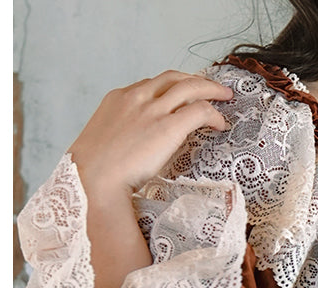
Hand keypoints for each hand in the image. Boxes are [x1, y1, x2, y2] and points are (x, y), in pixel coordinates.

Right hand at [65, 72, 233, 287]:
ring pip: (189, 86)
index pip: (150, 84)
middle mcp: (136, 97)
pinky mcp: (168, 126)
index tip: (183, 95)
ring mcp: (152, 109)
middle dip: (194, 80)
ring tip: (224, 96)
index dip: (171, 88)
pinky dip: (212, 114)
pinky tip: (220, 124)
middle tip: (210, 87)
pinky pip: (199, 110)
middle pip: (172, 77)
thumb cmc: (92, 171)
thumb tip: (129, 153)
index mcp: (117, 99)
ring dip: (210, 89)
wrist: (93, 178)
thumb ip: (119, 139)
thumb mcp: (103, 144)